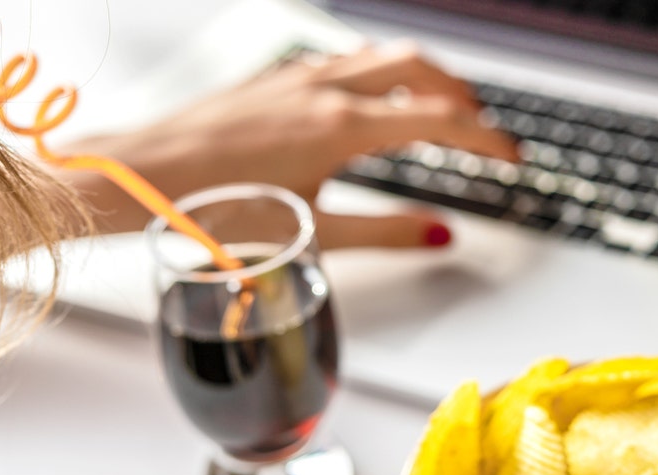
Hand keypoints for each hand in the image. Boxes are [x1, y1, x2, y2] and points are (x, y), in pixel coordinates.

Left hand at [60, 42, 517, 247]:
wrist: (145, 177)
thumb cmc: (216, 208)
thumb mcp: (314, 231)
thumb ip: (387, 233)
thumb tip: (440, 235)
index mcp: (341, 127)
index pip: (440, 122)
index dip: (487, 141)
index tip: (512, 159)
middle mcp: (324, 89)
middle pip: (422, 70)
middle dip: (464, 98)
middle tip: (485, 132)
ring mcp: (298, 76)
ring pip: (385, 57)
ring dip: (426, 78)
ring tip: (444, 109)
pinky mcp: (276, 78)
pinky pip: (348, 60)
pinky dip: (383, 74)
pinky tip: (376, 97)